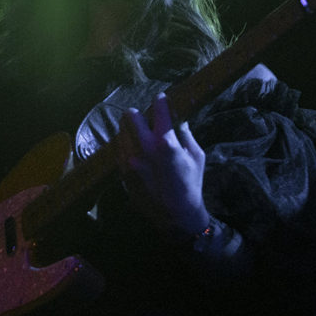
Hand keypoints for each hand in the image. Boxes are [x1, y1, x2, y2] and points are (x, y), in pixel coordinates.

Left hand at [116, 92, 209, 238]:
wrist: (176, 216)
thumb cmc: (191, 184)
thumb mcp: (197, 156)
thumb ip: (186, 134)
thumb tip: (179, 121)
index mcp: (165, 142)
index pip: (159, 111)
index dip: (160, 101)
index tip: (161, 98)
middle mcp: (143, 148)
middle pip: (130, 116)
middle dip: (138, 114)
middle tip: (145, 119)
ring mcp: (130, 161)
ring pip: (121, 131)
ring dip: (130, 129)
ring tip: (139, 135)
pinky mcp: (122, 172)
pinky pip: (119, 149)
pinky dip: (126, 145)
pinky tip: (135, 150)